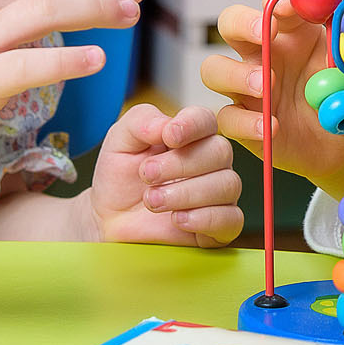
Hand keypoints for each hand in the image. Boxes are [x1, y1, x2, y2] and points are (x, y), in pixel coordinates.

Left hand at [88, 103, 243, 245]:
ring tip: (152, 200)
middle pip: (220, 151)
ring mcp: (220, 193)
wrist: (112, 219)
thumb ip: (140, 121)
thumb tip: (166, 124)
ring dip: (186, 193)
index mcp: (191, 134)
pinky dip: (204, 218)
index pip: (206, 120)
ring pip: (227, 184)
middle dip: (181, 164)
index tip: (169, 136)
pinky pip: (231, 218)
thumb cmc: (121, 177)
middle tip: (147, 174)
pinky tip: (177, 219)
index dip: (192, 125)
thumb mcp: (119, 141)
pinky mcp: (221, 224)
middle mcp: (212, 161)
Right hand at [202, 0, 343, 198]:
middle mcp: (262, 53)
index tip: (294, 6)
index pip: (273, 2)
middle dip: (243, 22)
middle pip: (230, 22)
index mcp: (290, 31)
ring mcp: (246, 87)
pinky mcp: (242, 121)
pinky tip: (272, 127)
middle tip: (264, 34)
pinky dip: (246, 122)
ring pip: (213, 68)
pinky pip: (227, 118)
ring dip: (236, 73)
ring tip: (266, 86)